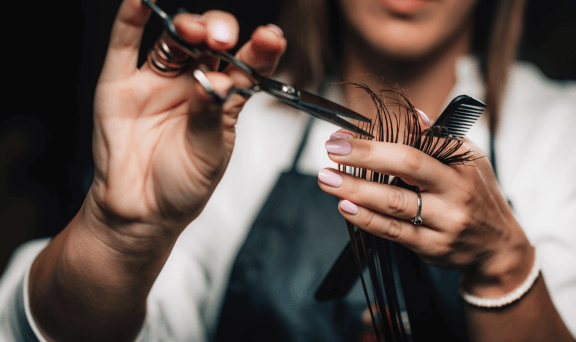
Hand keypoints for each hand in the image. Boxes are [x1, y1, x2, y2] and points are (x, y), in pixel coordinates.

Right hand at [87, 0, 285, 252]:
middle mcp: (193, 84)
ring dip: (186, 26)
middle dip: (220, 33)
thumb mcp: (208, 156)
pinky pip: (125, 44)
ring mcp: (158, 82)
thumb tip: (215, 82)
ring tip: (194, 30)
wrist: (141, 213)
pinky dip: (131, 18)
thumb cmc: (183, 187)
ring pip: (174, 41)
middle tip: (223, 39)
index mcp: (224, 101)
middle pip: (210, 45)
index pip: (246, 67)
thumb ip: (210, 116)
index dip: (260, 49)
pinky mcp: (121, 84)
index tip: (271, 37)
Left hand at [318, 134, 533, 296]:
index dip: (377, 138)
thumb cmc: (476, 195)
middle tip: (332, 150)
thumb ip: (437, 140)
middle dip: (365, 155)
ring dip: (356, 189)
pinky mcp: (431, 246)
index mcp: (461, 164)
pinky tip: (345, 206)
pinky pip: (393, 231)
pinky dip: (366, 219)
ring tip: (327, 179)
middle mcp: (455, 190)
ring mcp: (444, 221)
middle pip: (407, 166)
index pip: (417, 142)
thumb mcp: (468, 161)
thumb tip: (412, 116)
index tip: (344, 135)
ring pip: (394, 202)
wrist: (498, 247)